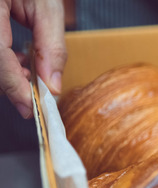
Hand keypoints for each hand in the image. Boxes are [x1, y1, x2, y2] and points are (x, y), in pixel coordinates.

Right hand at [1, 0, 65, 118]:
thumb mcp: (45, 5)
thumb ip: (51, 45)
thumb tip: (52, 85)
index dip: (13, 85)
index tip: (30, 107)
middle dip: (11, 82)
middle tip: (35, 92)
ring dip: (6, 73)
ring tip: (30, 69)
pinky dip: (2, 61)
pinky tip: (17, 58)